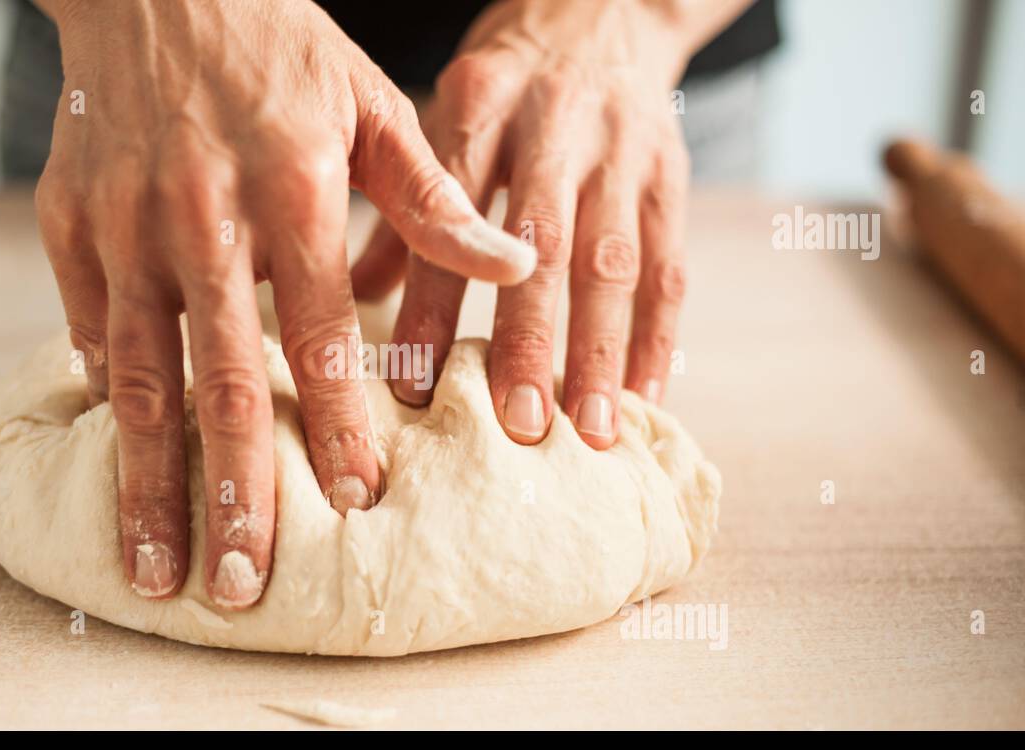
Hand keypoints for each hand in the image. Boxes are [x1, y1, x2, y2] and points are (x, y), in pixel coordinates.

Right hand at [33, 0, 535, 607]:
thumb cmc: (274, 45)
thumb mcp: (368, 101)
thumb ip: (435, 196)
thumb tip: (514, 267)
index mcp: (286, 187)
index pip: (318, 334)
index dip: (335, 423)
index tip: (355, 503)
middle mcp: (197, 218)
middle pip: (215, 382)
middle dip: (230, 493)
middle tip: (242, 585)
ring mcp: (121, 228)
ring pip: (137, 379)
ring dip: (148, 482)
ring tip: (156, 567)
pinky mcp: (68, 229)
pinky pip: (90, 333)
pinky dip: (113, 401)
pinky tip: (126, 466)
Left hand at [352, 0, 700, 448]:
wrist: (604, 8)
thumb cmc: (506, 79)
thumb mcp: (445, 112)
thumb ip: (403, 202)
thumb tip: (352, 296)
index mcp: (480, 107)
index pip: (449, 215)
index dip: (431, 304)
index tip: (411, 387)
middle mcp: (554, 128)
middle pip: (542, 245)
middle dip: (529, 340)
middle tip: (514, 425)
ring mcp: (622, 152)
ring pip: (613, 262)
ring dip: (601, 352)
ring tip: (589, 432)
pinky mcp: (671, 175)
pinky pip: (669, 264)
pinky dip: (658, 336)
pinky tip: (644, 398)